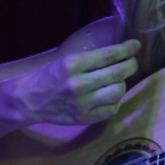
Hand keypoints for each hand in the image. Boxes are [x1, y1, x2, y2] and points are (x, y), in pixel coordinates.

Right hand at [7, 39, 140, 125]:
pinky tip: (109, 96)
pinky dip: (115, 101)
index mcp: (73, 65)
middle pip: (118, 73)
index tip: (136, 45)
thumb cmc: (49, 76)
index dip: (127, 49)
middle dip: (131, 65)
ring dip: (122, 84)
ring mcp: (82, 103)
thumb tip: (122, 53)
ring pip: (118, 91)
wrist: (28, 100)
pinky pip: (112, 109)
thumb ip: (92, 59)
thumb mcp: (67, 61)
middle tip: (132, 62)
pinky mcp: (84, 119)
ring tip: (116, 81)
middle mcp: (78, 84)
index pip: (109, 55)